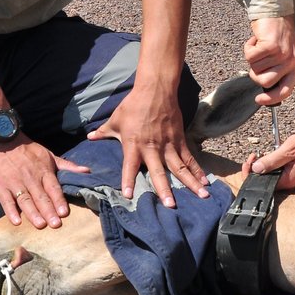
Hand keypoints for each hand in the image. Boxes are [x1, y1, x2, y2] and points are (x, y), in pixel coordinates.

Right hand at [0, 134, 90, 228]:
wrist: (2, 141)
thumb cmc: (28, 151)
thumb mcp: (49, 155)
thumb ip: (67, 166)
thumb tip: (87, 171)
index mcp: (44, 171)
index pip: (53, 188)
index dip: (59, 200)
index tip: (64, 213)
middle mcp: (30, 178)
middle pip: (40, 197)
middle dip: (48, 211)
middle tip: (56, 224)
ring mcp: (15, 183)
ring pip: (25, 200)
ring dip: (33, 213)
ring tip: (40, 224)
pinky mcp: (0, 187)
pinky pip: (6, 201)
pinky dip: (10, 211)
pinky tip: (16, 221)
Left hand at [87, 84, 209, 207]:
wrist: (155, 89)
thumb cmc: (133, 104)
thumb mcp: (116, 119)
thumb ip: (103, 132)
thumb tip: (90, 137)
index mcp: (133, 145)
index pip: (129, 166)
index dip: (128, 181)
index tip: (129, 196)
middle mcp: (152, 148)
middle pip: (159, 172)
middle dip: (164, 189)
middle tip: (170, 205)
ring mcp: (168, 144)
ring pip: (180, 167)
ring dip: (190, 182)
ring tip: (201, 196)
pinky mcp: (179, 139)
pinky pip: (189, 158)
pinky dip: (197, 169)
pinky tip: (204, 181)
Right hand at [245, 16, 294, 105]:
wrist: (275, 11)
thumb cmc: (276, 34)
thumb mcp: (283, 55)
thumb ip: (278, 70)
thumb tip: (266, 89)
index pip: (285, 90)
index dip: (271, 98)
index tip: (259, 100)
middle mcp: (291, 61)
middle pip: (266, 83)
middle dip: (255, 74)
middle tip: (255, 62)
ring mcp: (282, 54)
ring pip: (256, 69)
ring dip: (252, 58)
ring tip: (259, 46)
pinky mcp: (271, 46)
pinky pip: (250, 57)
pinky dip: (248, 48)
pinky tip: (255, 39)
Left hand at [249, 124, 294, 189]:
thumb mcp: (288, 149)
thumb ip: (272, 161)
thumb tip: (256, 169)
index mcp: (288, 180)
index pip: (264, 184)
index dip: (252, 175)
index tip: (250, 161)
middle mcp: (290, 182)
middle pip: (266, 181)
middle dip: (255, 169)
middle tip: (253, 156)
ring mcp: (292, 177)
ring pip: (271, 175)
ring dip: (263, 165)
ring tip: (258, 155)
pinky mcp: (292, 171)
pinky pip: (277, 171)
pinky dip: (271, 163)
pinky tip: (269, 154)